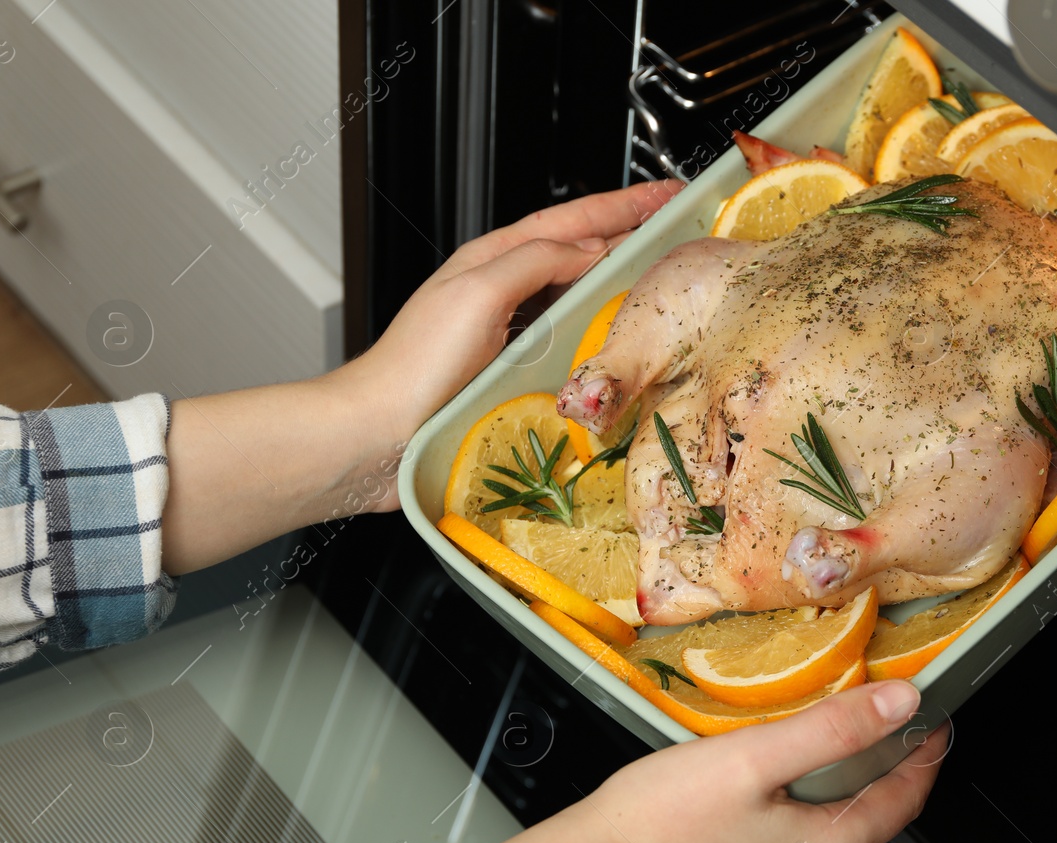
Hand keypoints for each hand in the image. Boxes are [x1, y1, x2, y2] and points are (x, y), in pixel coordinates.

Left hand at [336, 179, 685, 510]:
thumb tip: (590, 249)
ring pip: (577, 297)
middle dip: (629, 236)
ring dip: (620, 283)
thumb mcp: (479, 292)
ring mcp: (509, 334)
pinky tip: (618, 341)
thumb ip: (536, 261)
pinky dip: (599, 332)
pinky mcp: (513, 375)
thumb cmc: (414, 366)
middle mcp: (502, 293)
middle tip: (676, 229)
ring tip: (660, 278)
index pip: (571, 220)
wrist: (379, 434)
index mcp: (493, 261)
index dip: (623, 205)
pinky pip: (569, 342)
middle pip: (579, 253)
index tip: (666, 195)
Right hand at [379, 680, 947, 842]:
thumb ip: (833, 730)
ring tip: (806, 747)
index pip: (904, 799)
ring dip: (824, 795)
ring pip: (821, 838)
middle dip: (872, 769)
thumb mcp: (754, 756)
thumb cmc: (656, 823)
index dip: (924, 754)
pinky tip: (755, 795)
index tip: (933, 720)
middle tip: (868, 718)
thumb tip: (901, 706)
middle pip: (865, 819)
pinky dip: (785, 822)